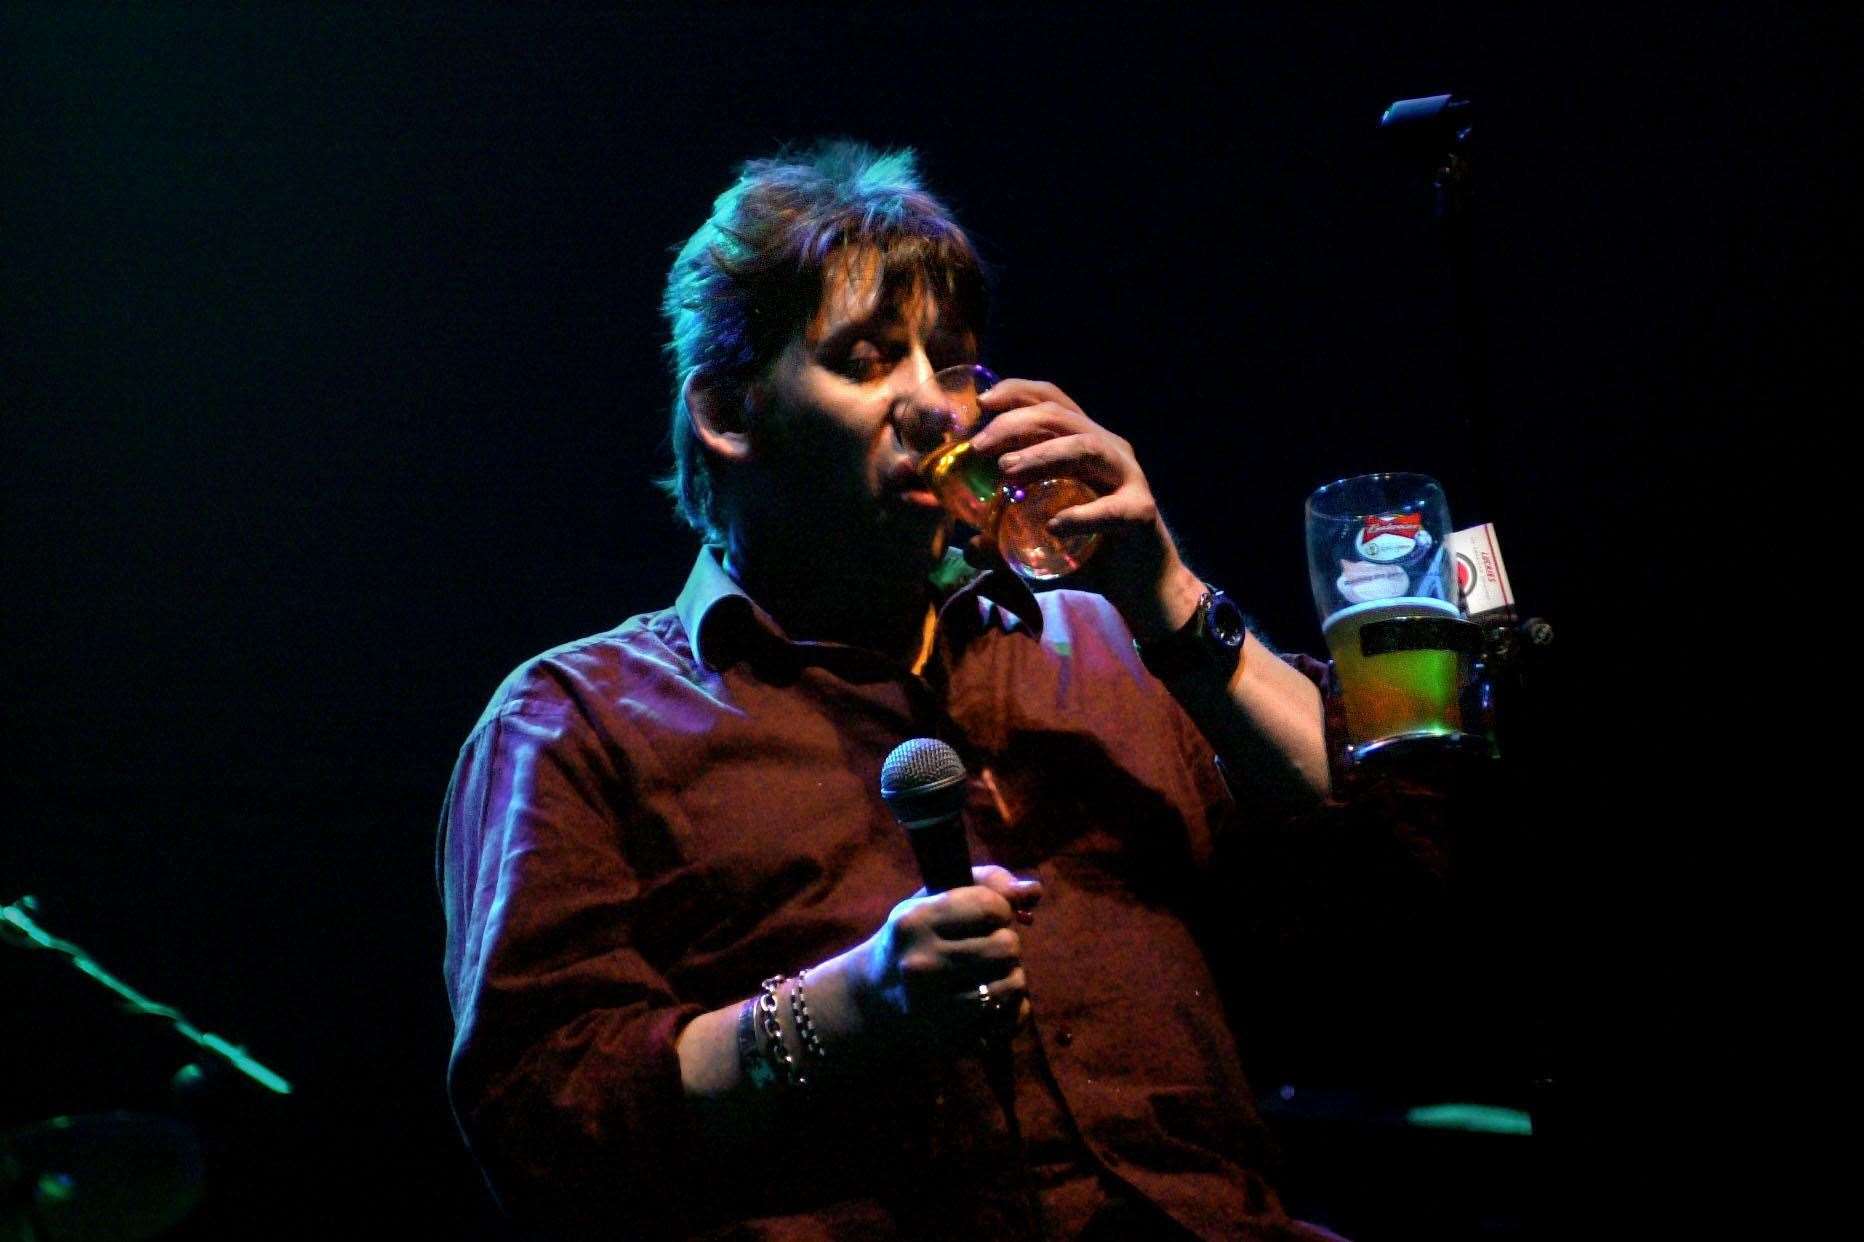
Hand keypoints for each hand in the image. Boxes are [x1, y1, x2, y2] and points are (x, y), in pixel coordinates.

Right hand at [854, 865, 1040, 1053]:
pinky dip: (1013, 1007)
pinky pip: (1014, 1017)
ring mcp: (936, 1009)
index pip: (990, 906)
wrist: (873, 1002)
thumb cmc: (914, 940)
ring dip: (1010, 974)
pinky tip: (992, 1000)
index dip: (1000, 908)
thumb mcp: (933, 900)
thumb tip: (1034, 890)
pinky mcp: (952, 1039)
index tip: (988, 917)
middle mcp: (922, 966)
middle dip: (1006, 942)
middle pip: (1007, 946)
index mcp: (914, 922)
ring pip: (1015, 983)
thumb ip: (986, 884)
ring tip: (988, 972)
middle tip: (987, 948)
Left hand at [971, 378, 1203, 639]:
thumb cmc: (1091, 553)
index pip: (1052, 401)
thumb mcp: (1041, 538)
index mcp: (1084, 442)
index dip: (1016, 392)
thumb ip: (1005, 538)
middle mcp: (1108, 449)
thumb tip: (969, 546)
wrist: (1142, 586)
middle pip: (1061, 417)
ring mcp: (1128, 477)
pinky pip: (1111, 509)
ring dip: (1043, 455)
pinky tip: (1054, 526)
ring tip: (1007, 471)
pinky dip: (1081, 516)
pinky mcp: (1141, 513)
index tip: (981, 402)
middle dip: (1016, 424)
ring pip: (1086, 448)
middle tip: (980, 447)